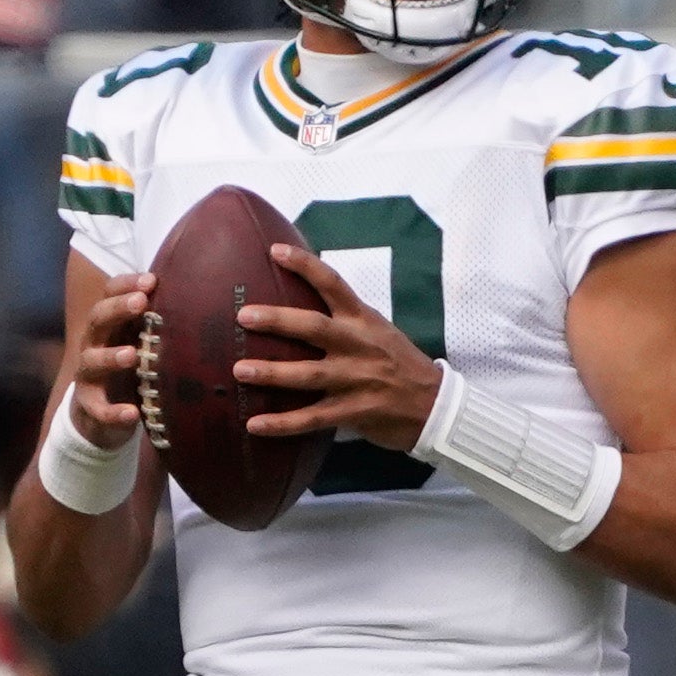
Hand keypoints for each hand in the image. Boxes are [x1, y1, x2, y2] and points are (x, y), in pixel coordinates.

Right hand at [54, 290, 153, 469]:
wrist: (103, 413)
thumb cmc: (131, 368)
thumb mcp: (142, 341)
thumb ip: (157, 322)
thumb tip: (197, 296)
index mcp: (111, 322)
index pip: (110, 293)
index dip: (127, 284)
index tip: (151, 280)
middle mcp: (94, 342)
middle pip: (98, 318)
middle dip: (118, 308)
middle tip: (140, 302)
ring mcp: (88, 373)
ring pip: (92, 360)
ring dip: (111, 357)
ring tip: (131, 355)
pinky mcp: (89, 404)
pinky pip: (98, 408)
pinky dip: (113, 412)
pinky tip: (131, 413)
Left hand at [232, 237, 442, 442]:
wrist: (436, 406)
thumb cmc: (400, 365)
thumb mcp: (379, 332)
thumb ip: (346, 319)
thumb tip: (303, 306)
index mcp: (363, 321)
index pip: (333, 284)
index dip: (305, 265)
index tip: (275, 251)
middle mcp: (358, 346)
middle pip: (314, 328)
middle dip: (278, 321)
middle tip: (244, 317)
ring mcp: (357, 380)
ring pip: (308, 375)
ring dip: (272, 373)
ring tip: (240, 370)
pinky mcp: (354, 411)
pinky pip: (312, 418)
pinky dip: (283, 423)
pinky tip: (254, 425)